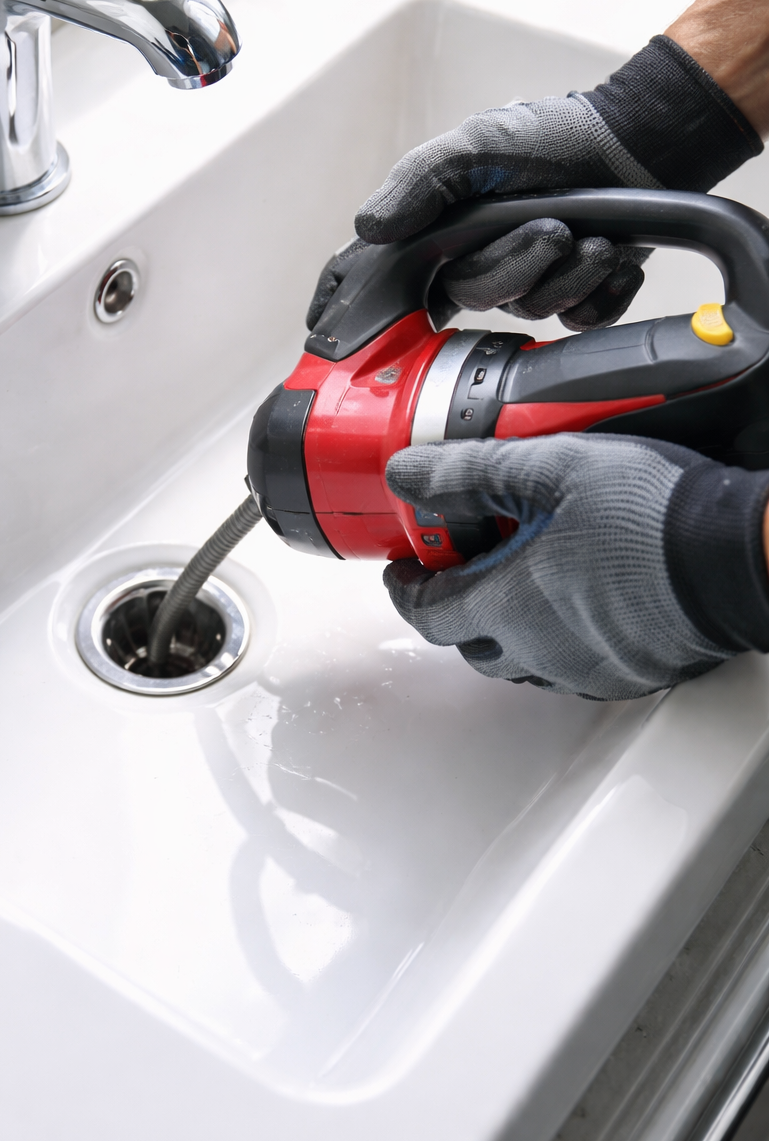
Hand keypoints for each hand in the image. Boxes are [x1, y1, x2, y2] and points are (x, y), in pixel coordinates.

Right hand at [307, 31, 760, 333]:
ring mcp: (529, 280)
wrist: (641, 140)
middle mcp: (481, 259)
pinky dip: (603, 293)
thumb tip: (367, 227)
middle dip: (520, 264)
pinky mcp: (576, 295)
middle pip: (476, 296)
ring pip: (533, 310)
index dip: (393, 307)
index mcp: (446, 230)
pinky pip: (579, 322)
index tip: (413, 303)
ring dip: (571, 273)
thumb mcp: (478, 143)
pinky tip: (613, 260)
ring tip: (596, 238)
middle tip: (555, 229)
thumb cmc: (558, 134)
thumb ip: (420, 181)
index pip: (402, 282)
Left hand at [383, 434, 768, 700]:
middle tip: (459, 568)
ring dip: (504, 626)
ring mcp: (585, 667)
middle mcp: (539, 649)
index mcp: (507, 602)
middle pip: (468, 642)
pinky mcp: (627, 673)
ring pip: (520, 660)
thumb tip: (407, 473)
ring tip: (518, 580)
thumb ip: (468, 471)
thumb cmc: (650, 515)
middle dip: (453, 606)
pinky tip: (576, 604)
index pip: (427, 612)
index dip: (405, 588)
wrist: (735, 557)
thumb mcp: (547, 467)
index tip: (404, 568)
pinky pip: (572, 666)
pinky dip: (556, 639)